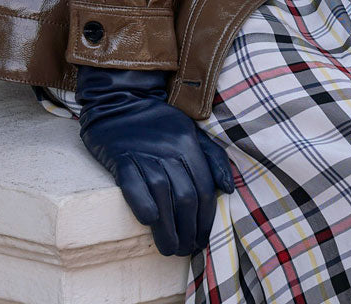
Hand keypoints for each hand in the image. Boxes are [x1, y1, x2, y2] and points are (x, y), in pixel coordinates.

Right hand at [74, 64, 234, 255]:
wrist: (121, 101)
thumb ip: (212, 157)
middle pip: (185, 196)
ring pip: (162, 195)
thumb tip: (229, 188)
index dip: (206, 218)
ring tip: (170, 248)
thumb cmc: (158, 122)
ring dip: (167, 228)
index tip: (201, 238)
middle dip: (189, 229)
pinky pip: (132, 185)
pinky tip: (149, 222)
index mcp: (189, 144)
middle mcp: (169, 149)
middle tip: (186, 249)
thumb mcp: (191, 132)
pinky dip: (142, 204)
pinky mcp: (121, 158)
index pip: (204, 187)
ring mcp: (144, 154)